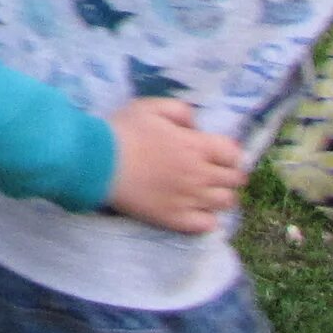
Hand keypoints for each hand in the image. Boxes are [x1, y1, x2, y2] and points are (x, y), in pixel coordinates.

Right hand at [102, 98, 246, 234]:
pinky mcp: (176, 219)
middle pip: (235, 180)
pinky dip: (207, 218)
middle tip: (213, 173)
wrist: (97, 163)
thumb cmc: (123, 132)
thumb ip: (180, 111)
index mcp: (196, 146)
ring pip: (226, 203)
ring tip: (205, 192)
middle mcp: (200, 174)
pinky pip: (208, 225)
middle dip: (228, 174)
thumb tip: (196, 125)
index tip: (217, 154)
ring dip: (220, 195)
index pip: (234, 154)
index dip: (228, 153)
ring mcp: (190, 199)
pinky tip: (195, 210)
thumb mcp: (150, 107)